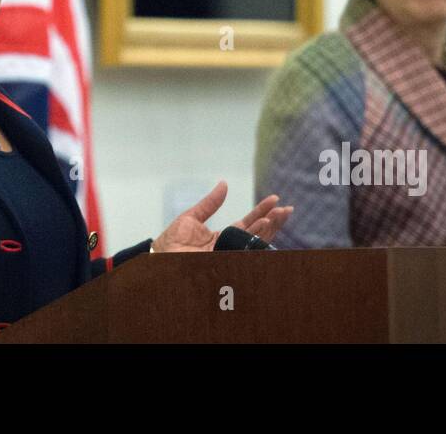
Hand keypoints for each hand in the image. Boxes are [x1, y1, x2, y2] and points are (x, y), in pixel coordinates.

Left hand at [150, 181, 293, 252]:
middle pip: (256, 233)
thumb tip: (224, 184)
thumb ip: (210, 203)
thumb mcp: (191, 217)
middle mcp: (228, 247)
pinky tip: (264, 226)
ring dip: (268, 228)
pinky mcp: (225, 262)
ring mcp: (227, 255)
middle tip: (287, 208)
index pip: (247, 223)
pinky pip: (245, 251)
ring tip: (279, 215)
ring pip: (254, 242)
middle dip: (272, 221)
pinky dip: (256, 238)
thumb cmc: (170, 242)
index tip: (275, 199)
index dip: (261, 212)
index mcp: (220, 236)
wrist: (158, 259)